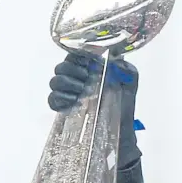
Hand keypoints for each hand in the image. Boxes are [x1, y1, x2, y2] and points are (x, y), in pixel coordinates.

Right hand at [48, 53, 142, 167]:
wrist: (121, 128)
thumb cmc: (124, 103)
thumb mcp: (129, 82)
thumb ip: (124, 68)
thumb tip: (112, 61)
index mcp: (90, 69)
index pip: (75, 55)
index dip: (78, 56)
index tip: (87, 63)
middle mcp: (76, 79)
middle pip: (62, 67)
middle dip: (71, 70)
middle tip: (85, 78)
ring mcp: (68, 93)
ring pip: (54, 81)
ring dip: (66, 83)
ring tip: (81, 90)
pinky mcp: (63, 107)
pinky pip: (52, 99)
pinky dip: (59, 98)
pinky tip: (73, 101)